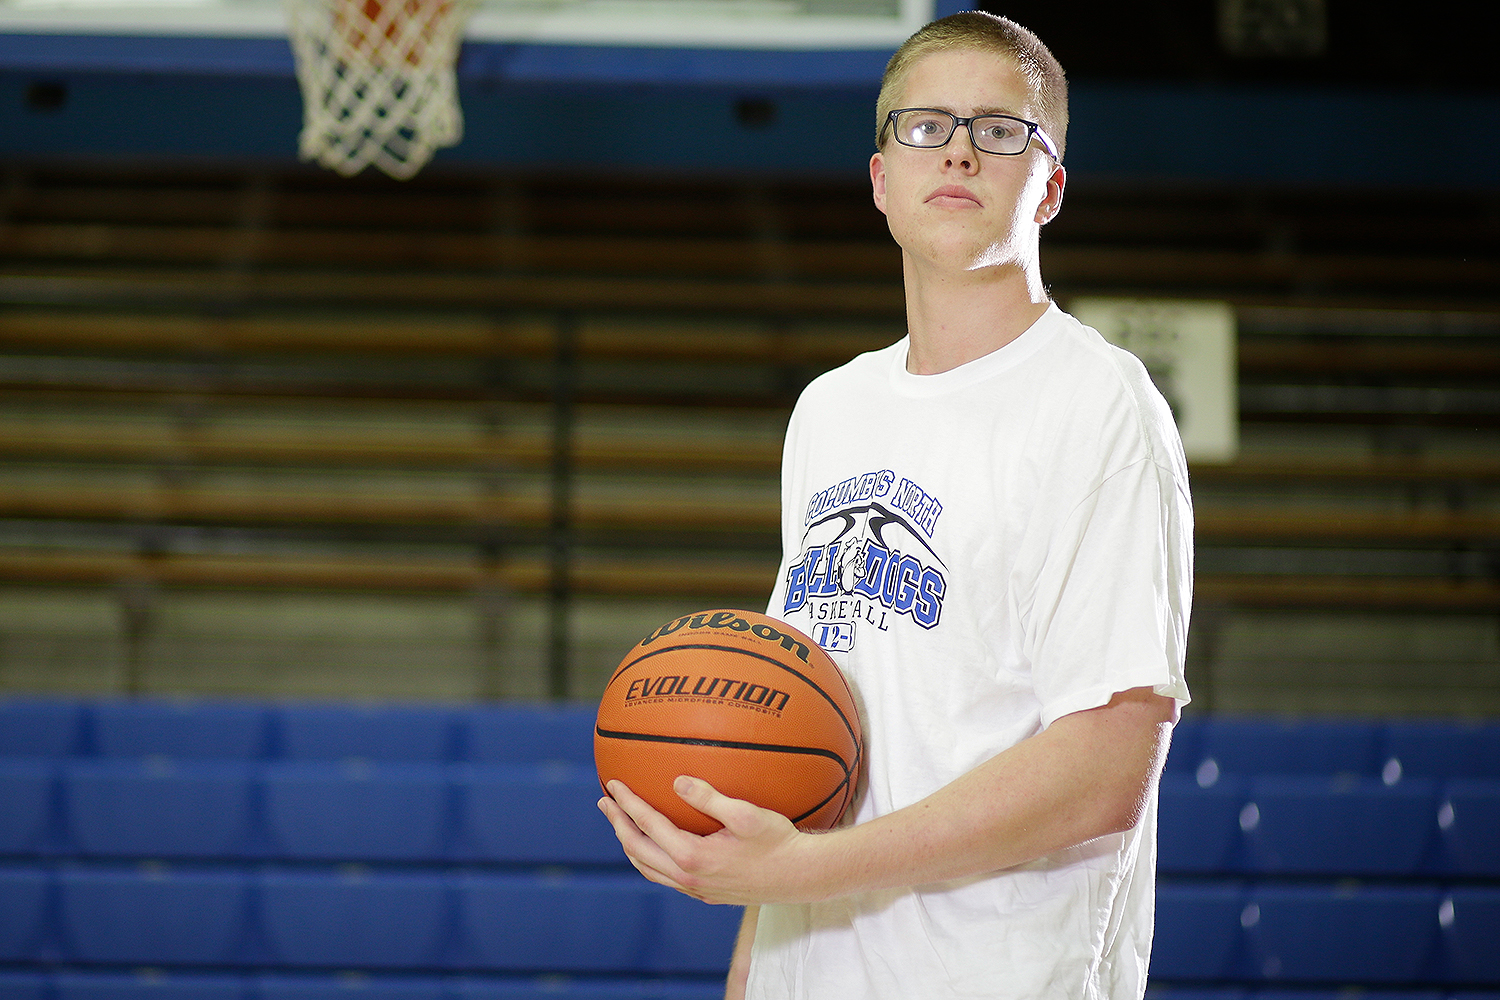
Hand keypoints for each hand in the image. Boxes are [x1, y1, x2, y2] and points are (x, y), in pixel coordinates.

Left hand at [598, 776, 831, 905]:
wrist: (800, 877)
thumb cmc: (778, 842)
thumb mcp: (747, 815)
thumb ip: (709, 797)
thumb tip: (677, 781)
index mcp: (693, 855)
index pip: (647, 825)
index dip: (627, 803)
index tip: (613, 785)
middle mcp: (688, 876)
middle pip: (638, 849)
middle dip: (618, 824)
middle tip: (605, 803)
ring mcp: (695, 888)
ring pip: (648, 868)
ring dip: (630, 844)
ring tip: (622, 825)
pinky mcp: (706, 894)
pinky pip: (664, 877)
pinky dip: (649, 859)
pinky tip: (656, 846)